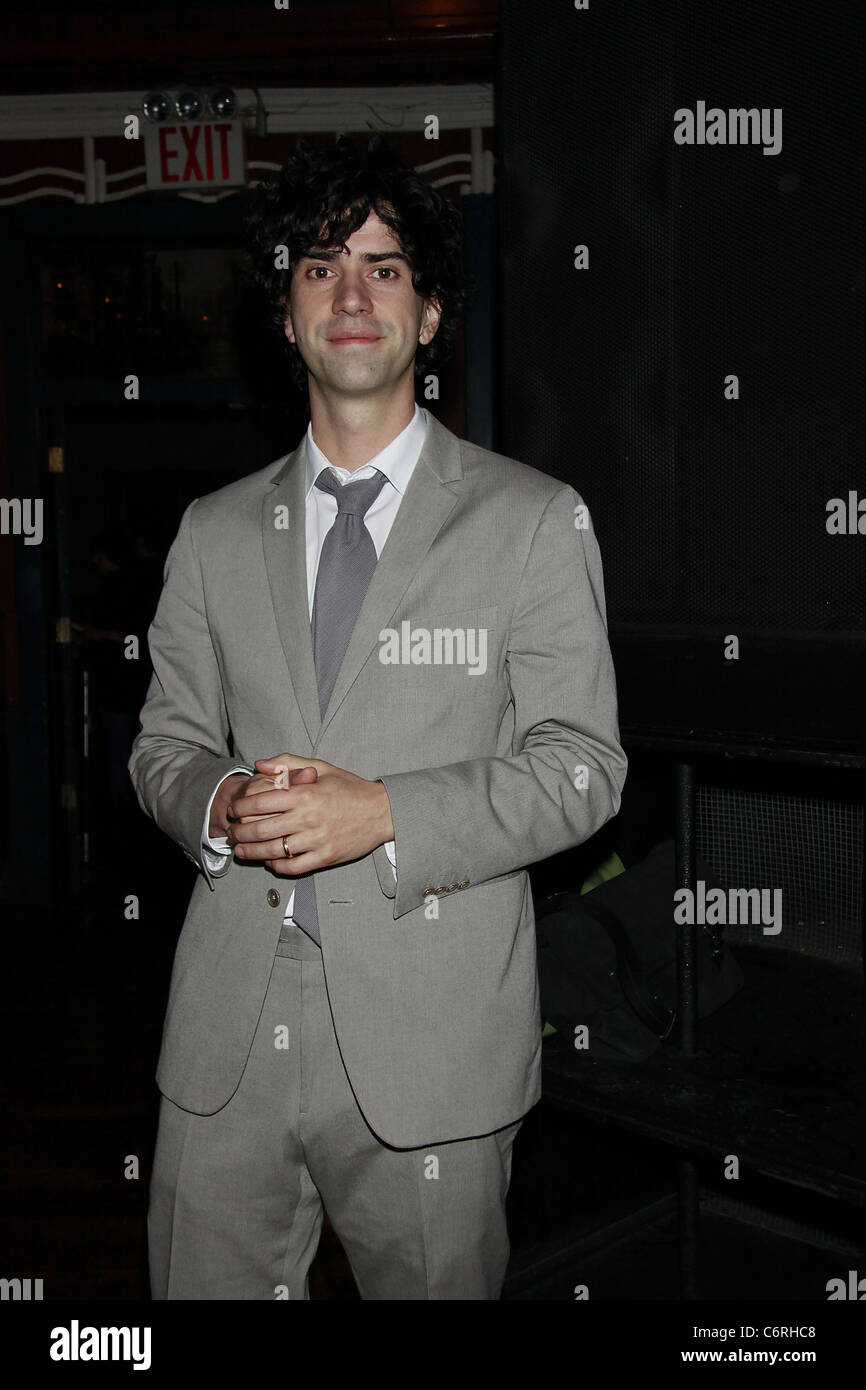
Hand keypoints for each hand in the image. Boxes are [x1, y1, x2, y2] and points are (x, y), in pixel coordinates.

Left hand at [227, 753, 393, 875]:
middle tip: (231, 834)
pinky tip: (269, 862)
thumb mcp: (321, 767)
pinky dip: (277, 866)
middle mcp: (308, 818)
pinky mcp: (325, 857)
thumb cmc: (349, 788)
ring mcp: (317, 840)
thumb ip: (288, 762)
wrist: (381, 811)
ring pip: (273, 851)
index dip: (240, 807)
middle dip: (239, 833)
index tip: (232, 810)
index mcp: (304, 793)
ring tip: (241, 851)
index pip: (260, 802)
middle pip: (260, 829)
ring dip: (252, 853)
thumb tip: (260, 765)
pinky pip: (293, 866)